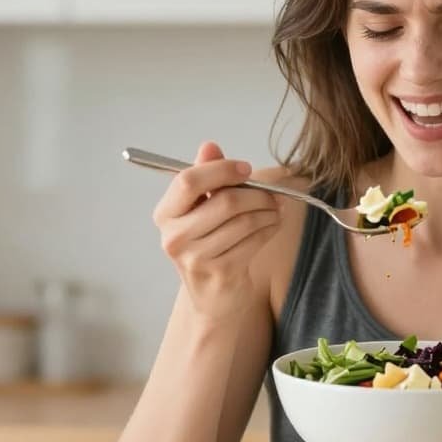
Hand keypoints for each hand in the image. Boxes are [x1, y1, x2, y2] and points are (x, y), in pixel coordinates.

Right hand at [151, 141, 280, 318]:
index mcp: (165, 214)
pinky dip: (270, 228)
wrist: (211, 295)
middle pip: (224, 201)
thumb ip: (205, 175)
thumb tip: (209, 146)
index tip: (245, 169)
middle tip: (274, 192)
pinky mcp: (220, 273)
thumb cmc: (208, 243)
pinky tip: (273, 224)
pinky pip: (254, 240)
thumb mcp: (201, 208)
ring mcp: (196, 259)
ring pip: (244, 221)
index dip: (221, 170)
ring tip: (276, 208)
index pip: (188, 181)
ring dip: (268, 210)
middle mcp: (174, 237)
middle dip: (257, 193)